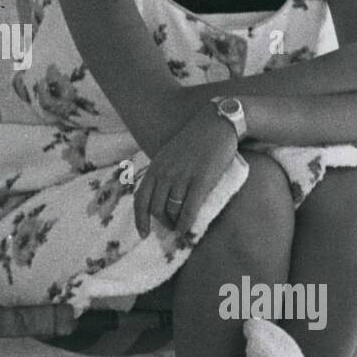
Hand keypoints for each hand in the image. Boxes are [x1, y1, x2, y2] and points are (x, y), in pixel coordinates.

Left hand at [134, 102, 238, 238]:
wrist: (217, 124)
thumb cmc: (194, 140)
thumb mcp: (169, 154)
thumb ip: (162, 173)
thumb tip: (160, 198)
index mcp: (156, 166)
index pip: (141, 199)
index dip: (140, 220)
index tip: (143, 233)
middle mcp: (165, 173)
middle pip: (156, 209)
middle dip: (162, 224)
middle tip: (170, 229)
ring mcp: (182, 177)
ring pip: (172, 211)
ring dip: (175, 225)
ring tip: (180, 229)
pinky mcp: (201, 180)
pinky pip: (189, 210)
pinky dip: (186, 224)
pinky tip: (187, 230)